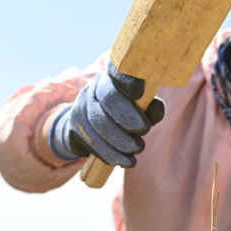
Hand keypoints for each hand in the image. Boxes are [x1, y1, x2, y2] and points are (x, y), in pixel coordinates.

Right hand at [50, 61, 164, 166]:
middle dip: (127, 116)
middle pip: (108, 97)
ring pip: (99, 121)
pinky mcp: (74, 126)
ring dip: (121, 139)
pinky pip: (91, 140)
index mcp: (114, 76)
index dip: (127, 79)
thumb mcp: (141, 110)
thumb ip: (151, 108)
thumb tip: (155, 109)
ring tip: (138, 149)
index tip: (140, 91)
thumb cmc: (126, 116)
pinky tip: (125, 161)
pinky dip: (111, 154)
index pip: (118, 69)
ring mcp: (82, 105)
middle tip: (145, 130)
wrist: (91, 130)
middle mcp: (96, 86)